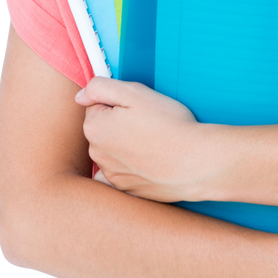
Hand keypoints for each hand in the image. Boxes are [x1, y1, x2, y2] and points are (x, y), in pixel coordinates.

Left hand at [77, 77, 204, 202]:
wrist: (196, 162)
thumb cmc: (169, 125)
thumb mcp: (135, 93)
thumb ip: (101, 88)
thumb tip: (80, 96)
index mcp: (94, 127)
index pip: (96, 106)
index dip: (119, 103)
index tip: (138, 108)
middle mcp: (97, 154)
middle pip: (103, 130)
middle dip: (120, 124)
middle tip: (149, 123)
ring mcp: (111, 175)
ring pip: (113, 152)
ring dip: (126, 146)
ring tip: (154, 143)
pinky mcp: (126, 190)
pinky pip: (121, 175)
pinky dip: (131, 169)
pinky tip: (148, 163)